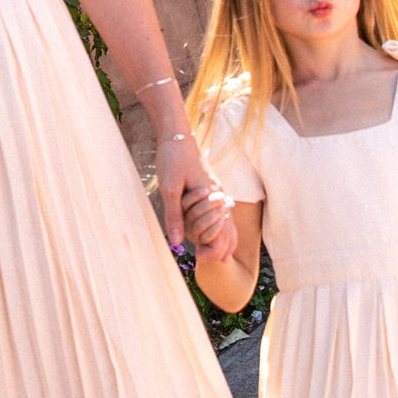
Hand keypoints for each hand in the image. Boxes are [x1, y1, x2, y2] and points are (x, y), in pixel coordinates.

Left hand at [156, 133, 235, 259]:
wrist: (178, 137)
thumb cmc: (173, 160)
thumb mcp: (169, 188)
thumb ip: (174, 216)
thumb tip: (177, 243)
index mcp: (212, 197)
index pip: (221, 231)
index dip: (213, 248)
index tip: (200, 259)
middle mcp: (219, 195)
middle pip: (228, 229)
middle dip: (220, 247)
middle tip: (209, 261)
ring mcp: (217, 192)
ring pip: (227, 222)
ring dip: (222, 238)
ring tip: (218, 256)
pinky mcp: (211, 190)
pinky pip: (221, 213)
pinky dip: (220, 227)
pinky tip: (214, 235)